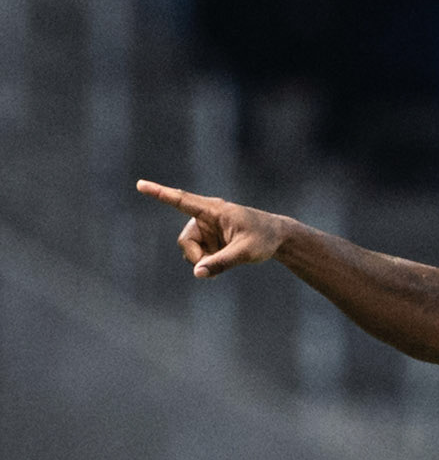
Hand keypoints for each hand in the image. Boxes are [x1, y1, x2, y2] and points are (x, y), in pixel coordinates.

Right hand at [135, 181, 287, 278]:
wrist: (276, 237)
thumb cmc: (263, 238)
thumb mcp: (245, 253)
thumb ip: (221, 263)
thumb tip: (197, 273)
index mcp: (213, 210)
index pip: (182, 201)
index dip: (160, 194)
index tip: (140, 185)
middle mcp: (205, 217)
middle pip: (185, 240)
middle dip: (195, 257)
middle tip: (209, 270)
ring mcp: (206, 229)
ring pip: (189, 250)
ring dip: (202, 262)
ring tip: (222, 265)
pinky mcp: (209, 239)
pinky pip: (198, 255)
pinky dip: (206, 264)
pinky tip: (219, 266)